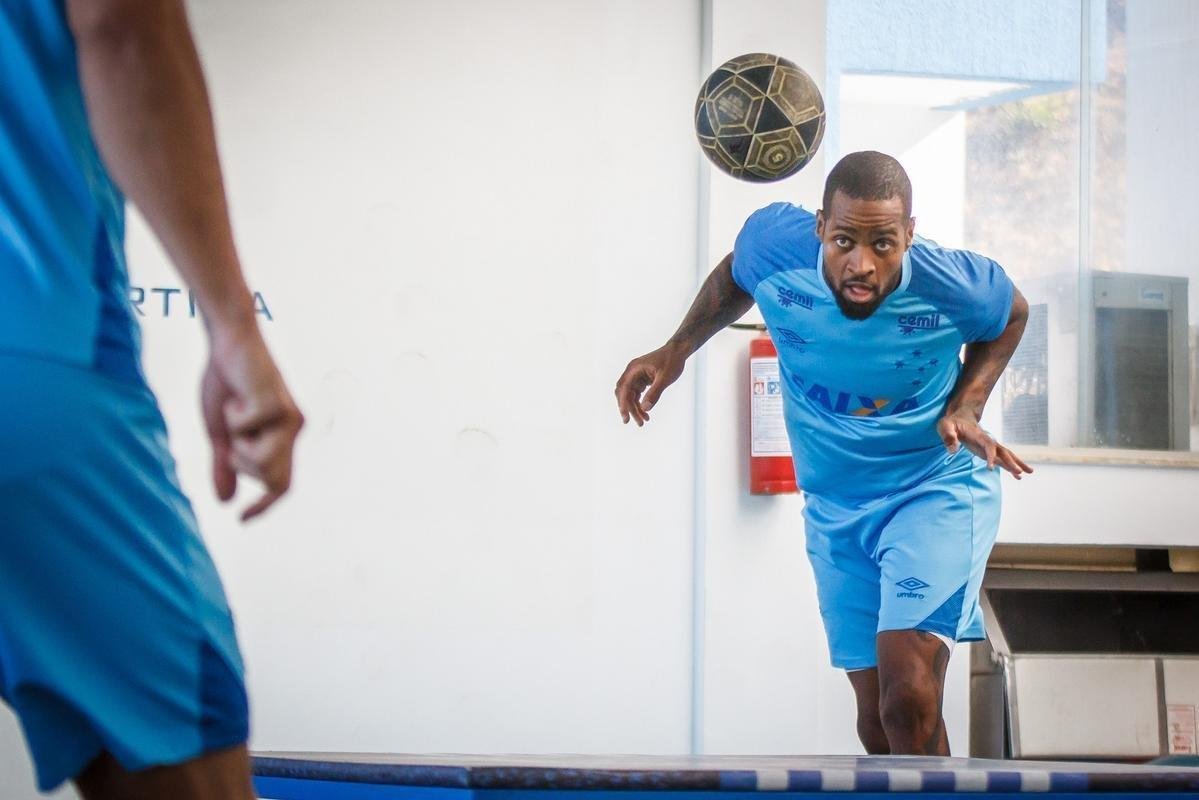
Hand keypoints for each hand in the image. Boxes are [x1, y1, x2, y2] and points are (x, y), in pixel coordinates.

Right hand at [201, 322, 303, 519]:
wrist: (227, 344)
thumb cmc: (226, 384)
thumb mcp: (221, 433)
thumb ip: (225, 466)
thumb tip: (225, 501)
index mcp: (283, 440)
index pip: (281, 485)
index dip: (264, 506)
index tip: (243, 519)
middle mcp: (293, 431)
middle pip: (272, 480)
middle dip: (242, 467)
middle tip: (229, 441)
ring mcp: (289, 417)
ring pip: (263, 461)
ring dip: (238, 445)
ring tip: (234, 415)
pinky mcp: (278, 403)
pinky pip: (248, 428)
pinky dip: (233, 416)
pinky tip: (236, 396)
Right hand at [615, 342, 687, 426]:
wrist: (678, 351)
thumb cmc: (672, 361)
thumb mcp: (665, 378)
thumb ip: (655, 393)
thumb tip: (645, 409)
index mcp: (634, 369)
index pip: (624, 389)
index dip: (623, 404)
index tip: (626, 417)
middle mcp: (632, 372)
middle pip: (624, 394)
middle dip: (629, 409)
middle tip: (636, 423)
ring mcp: (636, 376)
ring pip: (630, 396)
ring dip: (635, 408)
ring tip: (643, 422)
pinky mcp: (641, 379)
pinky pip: (637, 394)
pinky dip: (640, 403)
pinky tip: (645, 413)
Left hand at [937, 410, 1032, 478]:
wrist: (959, 418)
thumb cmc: (951, 423)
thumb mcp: (945, 426)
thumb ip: (948, 437)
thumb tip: (952, 451)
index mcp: (978, 435)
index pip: (988, 445)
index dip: (990, 456)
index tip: (990, 468)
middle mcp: (987, 441)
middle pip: (1002, 451)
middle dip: (1011, 462)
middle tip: (1020, 472)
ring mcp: (989, 446)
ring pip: (1006, 454)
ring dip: (1016, 463)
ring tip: (1028, 473)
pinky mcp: (988, 451)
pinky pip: (1001, 459)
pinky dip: (1010, 467)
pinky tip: (1017, 476)